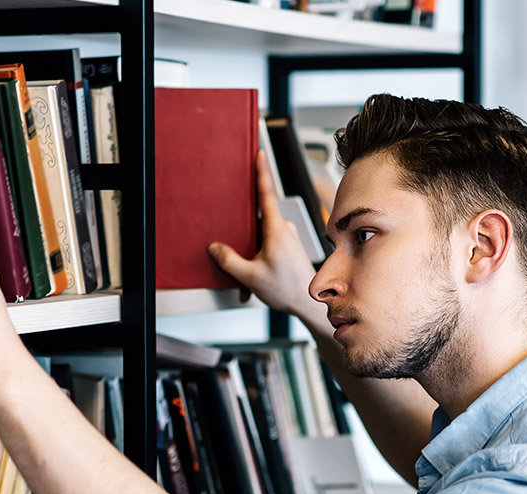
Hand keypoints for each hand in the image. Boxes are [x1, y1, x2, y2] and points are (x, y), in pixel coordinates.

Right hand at [207, 151, 318, 316]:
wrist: (310, 305)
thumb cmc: (287, 289)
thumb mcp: (250, 276)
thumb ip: (229, 260)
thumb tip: (216, 248)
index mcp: (276, 230)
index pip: (266, 194)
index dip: (262, 172)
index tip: (259, 154)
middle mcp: (284, 229)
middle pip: (257, 220)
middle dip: (245, 238)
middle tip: (243, 258)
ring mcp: (288, 237)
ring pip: (261, 236)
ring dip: (252, 255)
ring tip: (252, 277)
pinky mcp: (289, 246)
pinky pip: (268, 245)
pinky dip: (259, 261)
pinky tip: (258, 279)